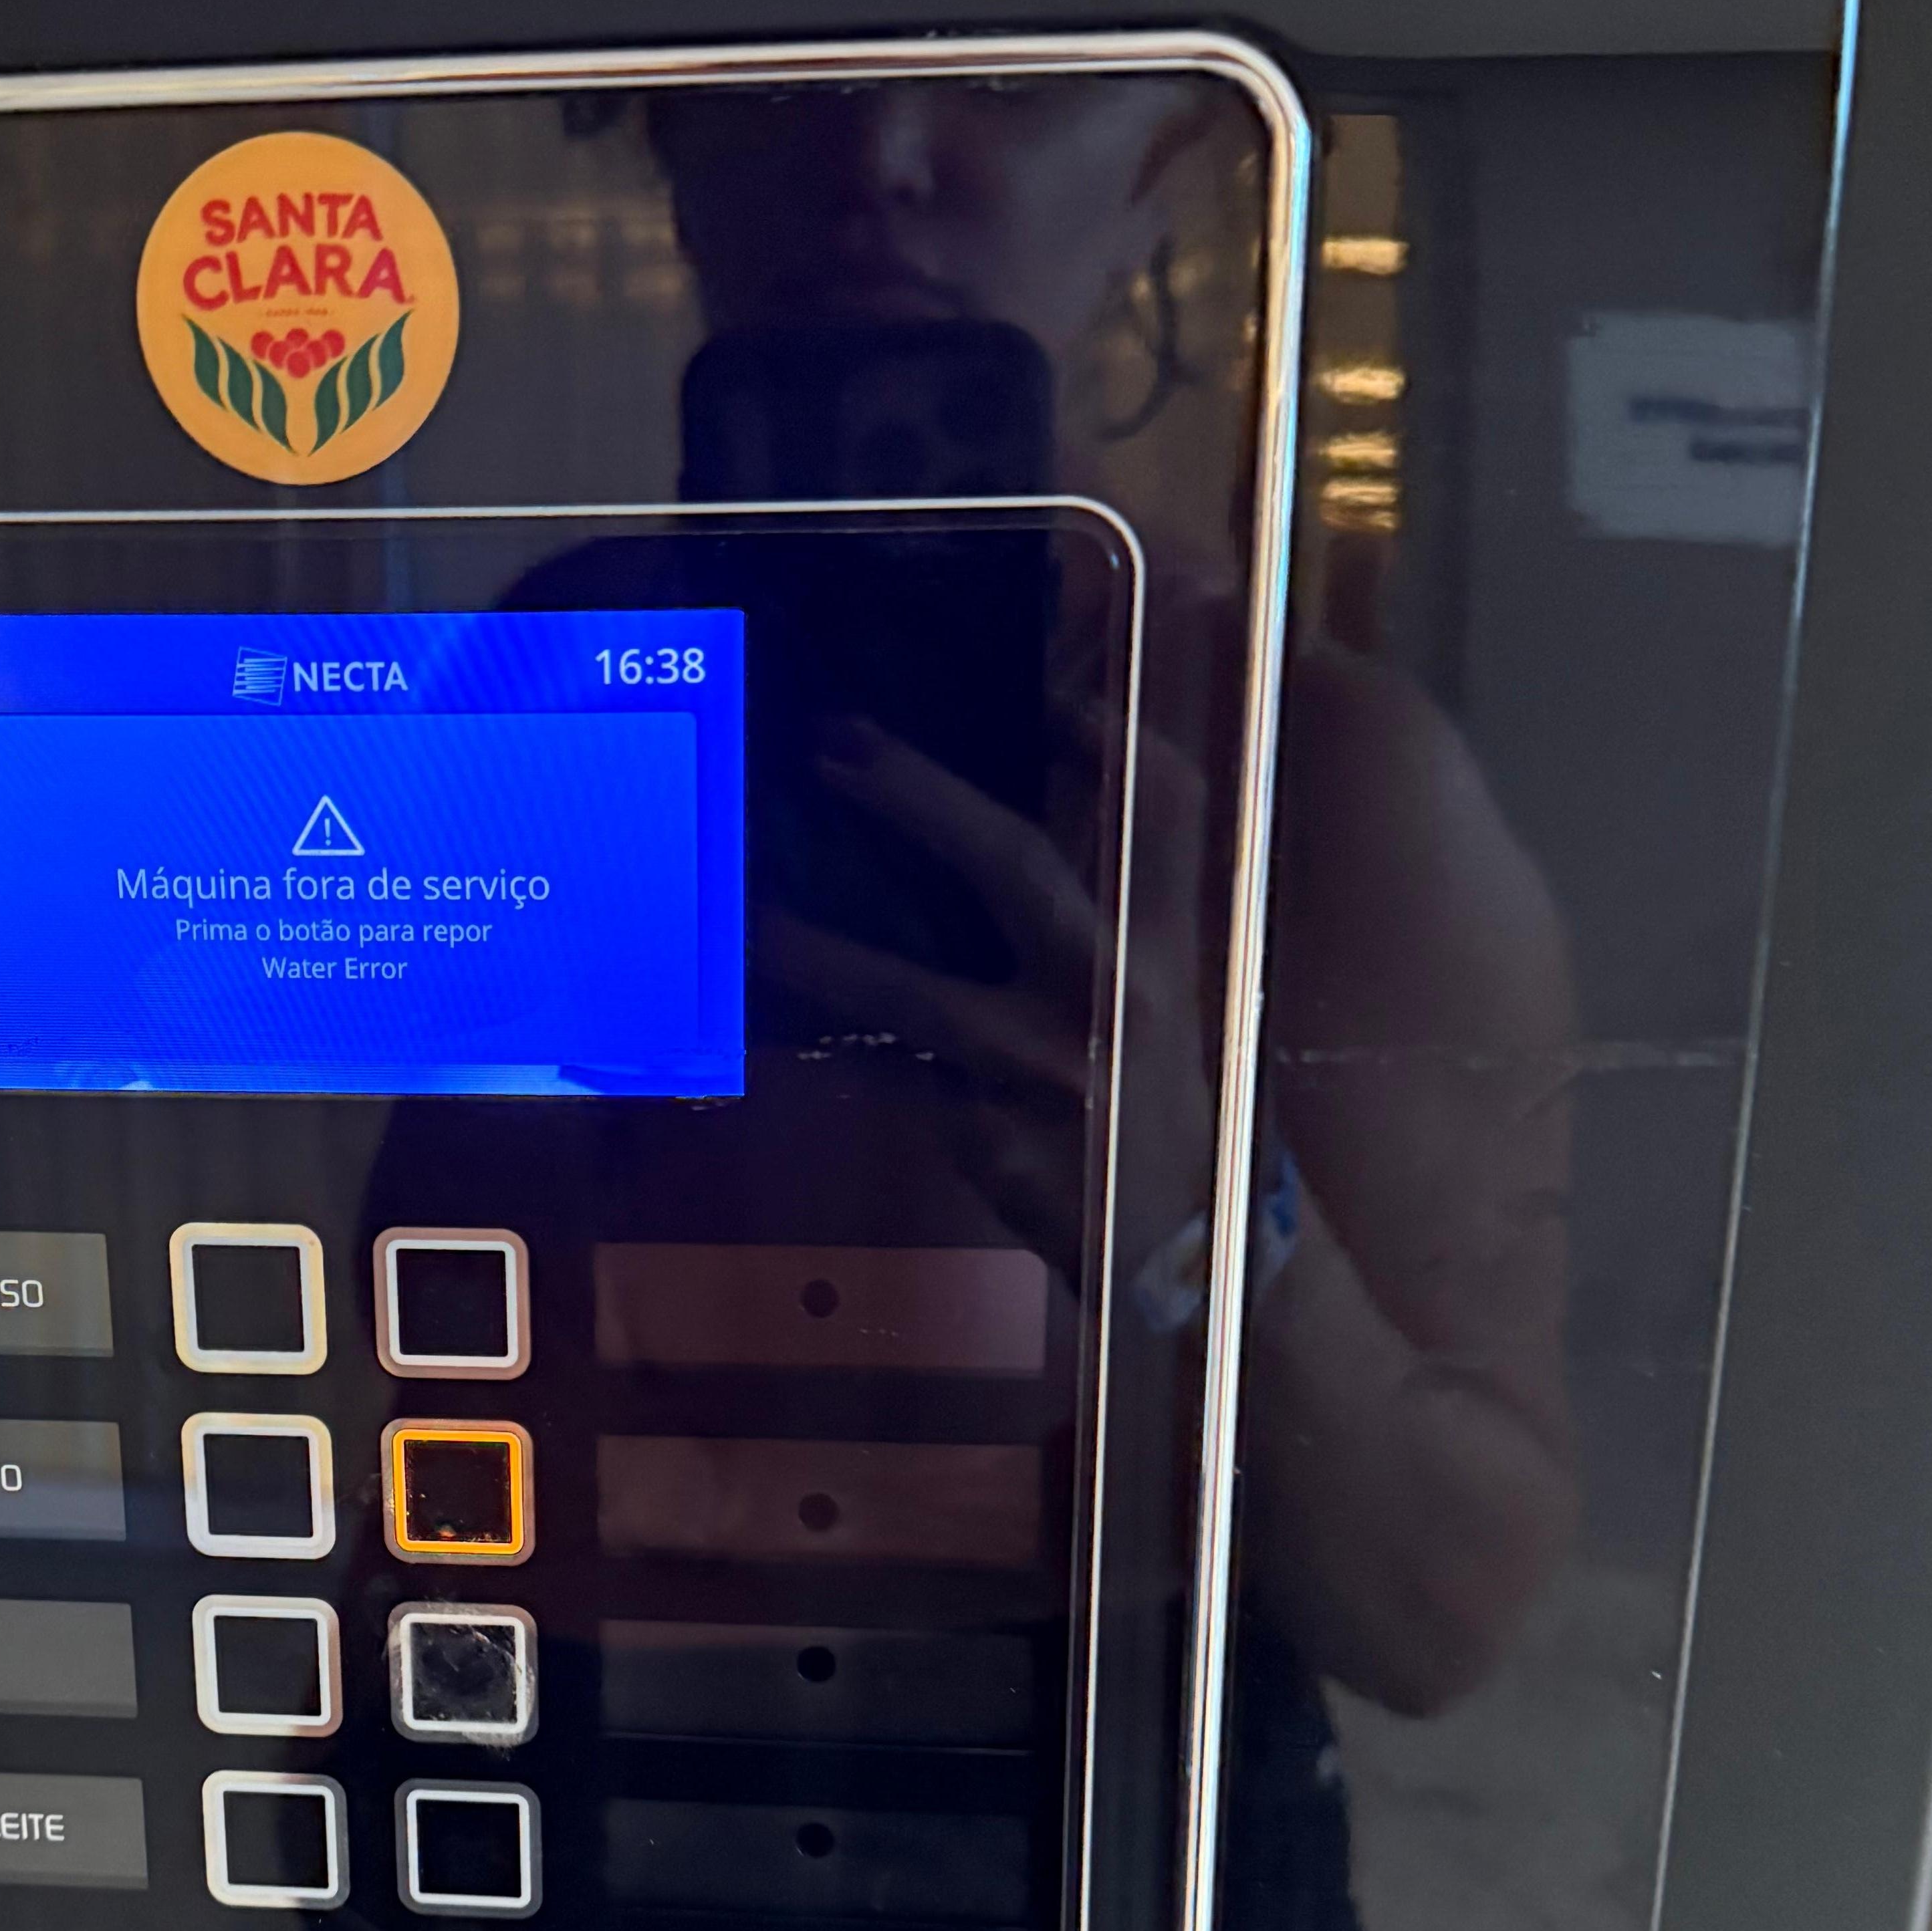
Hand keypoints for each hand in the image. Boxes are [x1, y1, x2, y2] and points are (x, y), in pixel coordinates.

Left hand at [756, 708, 1218, 1291]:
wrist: (1181, 1244)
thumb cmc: (1156, 1097)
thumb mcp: (1156, 993)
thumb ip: (1101, 906)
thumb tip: (998, 813)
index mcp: (1167, 944)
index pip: (1161, 811)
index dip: (1111, 737)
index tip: (1042, 686)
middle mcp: (1116, 994)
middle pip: (1018, 868)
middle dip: (919, 799)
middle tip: (833, 745)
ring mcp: (1048, 1070)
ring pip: (920, 993)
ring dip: (825, 952)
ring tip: (750, 918)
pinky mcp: (994, 1134)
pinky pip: (892, 1073)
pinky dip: (833, 1044)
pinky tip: (765, 1015)